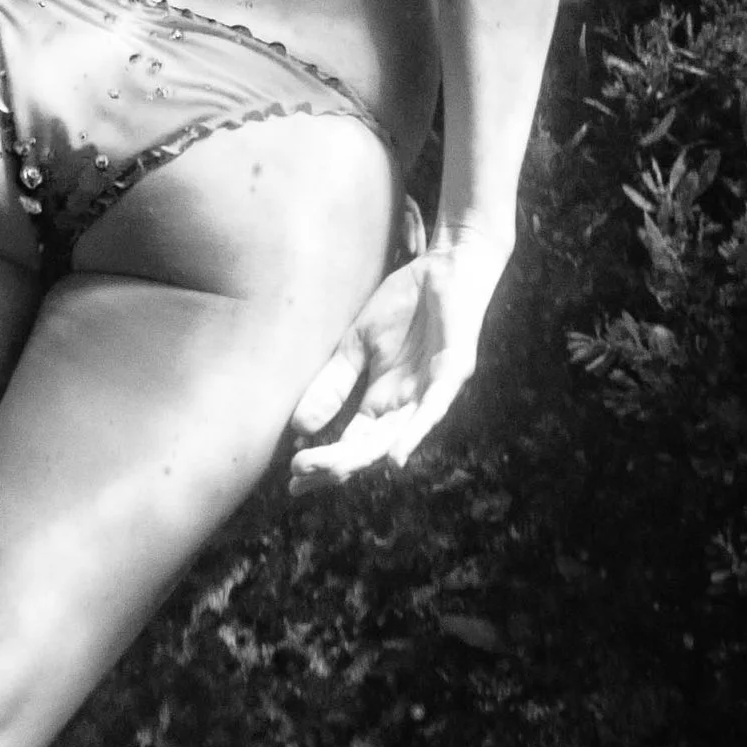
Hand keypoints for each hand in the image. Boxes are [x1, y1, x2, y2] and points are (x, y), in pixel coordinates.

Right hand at [288, 248, 492, 484]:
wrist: (444, 266)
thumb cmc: (405, 304)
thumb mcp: (357, 343)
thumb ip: (333, 382)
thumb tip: (299, 425)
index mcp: (382, 401)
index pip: (351, 444)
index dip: (324, 462)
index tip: (292, 480)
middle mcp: (407, 406)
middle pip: (370, 449)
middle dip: (335, 465)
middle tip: (300, 475)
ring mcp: (431, 393)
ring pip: (397, 437)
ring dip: (365, 457)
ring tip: (335, 471)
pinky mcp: (454, 373)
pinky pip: (434, 410)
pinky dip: (414, 434)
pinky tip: (396, 456)